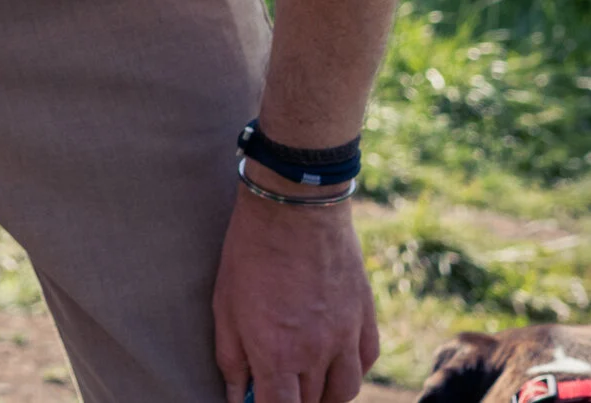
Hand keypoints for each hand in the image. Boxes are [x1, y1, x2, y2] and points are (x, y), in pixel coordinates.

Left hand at [211, 178, 378, 402]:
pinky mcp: (366, 318)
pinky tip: (331, 360)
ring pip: (344, 392)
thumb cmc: (250, 252)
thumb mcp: (224, 305)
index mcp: (277, 354)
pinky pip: (365, 363)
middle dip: (291, 399)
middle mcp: (317, 354)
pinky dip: (349, 370)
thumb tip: (235, 395)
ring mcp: (347, 337)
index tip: (258, 402)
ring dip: (323, 395)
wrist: (295, 207)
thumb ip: (231, 358)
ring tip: (303, 382)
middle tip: (274, 384)